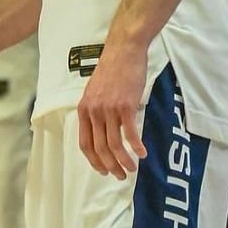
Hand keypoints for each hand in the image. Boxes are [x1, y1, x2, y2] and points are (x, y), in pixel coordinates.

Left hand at [77, 43, 147, 179]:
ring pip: (114, 144)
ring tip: (132, 169)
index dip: (93, 161)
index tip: (103, 171)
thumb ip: (96, 110)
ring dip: (124, 161)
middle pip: (100, 148)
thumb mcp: (95, 91)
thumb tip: (101, 130)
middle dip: (110, 166)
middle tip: (121, 176)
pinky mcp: (126, 106)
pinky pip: (130, 133)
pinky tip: (143, 154)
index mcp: (84, 109)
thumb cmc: (112, 71)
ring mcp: (109, 109)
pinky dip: (136, 147)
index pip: (84, 143)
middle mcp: (94, 111)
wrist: (123, 51)